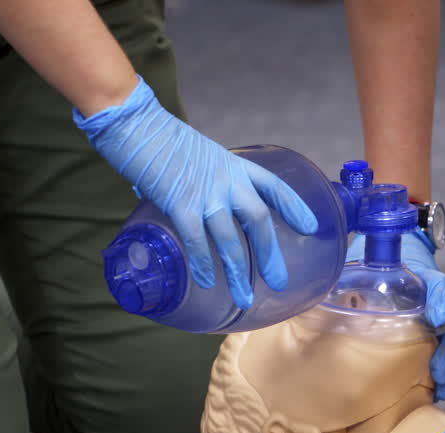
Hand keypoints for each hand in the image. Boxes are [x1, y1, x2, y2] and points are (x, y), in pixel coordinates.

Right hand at [75, 76, 318, 308]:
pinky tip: (209, 282)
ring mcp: (205, 193)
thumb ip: (202, 182)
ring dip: (239, 271)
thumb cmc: (159, 138)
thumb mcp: (196, 154)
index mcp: (233, 165)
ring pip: (231, 238)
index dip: (294, 208)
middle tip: (278, 281)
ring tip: (245, 298)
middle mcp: (226, 180)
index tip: (310, 227)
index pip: (274, 186)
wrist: (134, 122)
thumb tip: (188, 207)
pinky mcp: (180, 204)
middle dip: (270, 254)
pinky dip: (204, 264)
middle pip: (258, 220)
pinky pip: (198, 241)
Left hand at [347, 230, 444, 401]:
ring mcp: (439, 316)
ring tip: (441, 387)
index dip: (440, 298)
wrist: (392, 260)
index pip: (439, 284)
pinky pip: (444, 351)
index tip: (436, 317)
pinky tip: (438, 391)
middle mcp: (436, 298)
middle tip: (438, 370)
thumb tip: (317, 289)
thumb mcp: (369, 265)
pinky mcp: (433, 333)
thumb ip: (352, 273)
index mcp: (423, 278)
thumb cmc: (380, 265)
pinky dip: (443, 373)